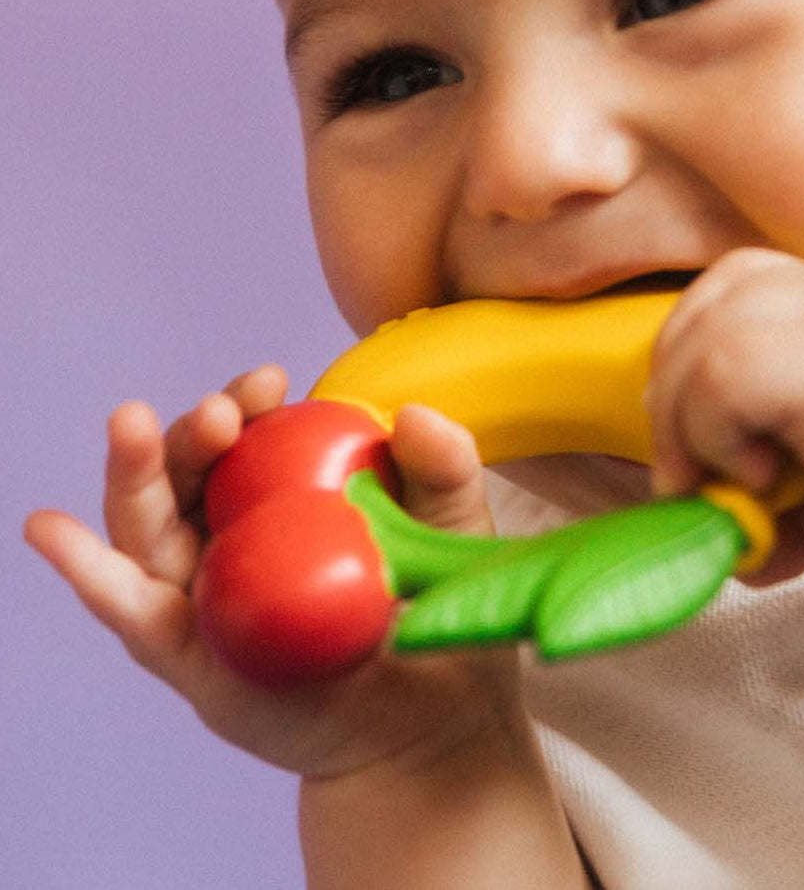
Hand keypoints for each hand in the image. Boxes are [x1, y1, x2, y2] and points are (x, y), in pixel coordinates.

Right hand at [24, 368, 522, 779]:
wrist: (432, 725)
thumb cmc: (436, 615)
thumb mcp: (451, 530)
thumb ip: (443, 467)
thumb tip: (413, 413)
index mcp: (287, 495)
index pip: (252, 437)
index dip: (248, 404)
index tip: (271, 381)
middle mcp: (234, 535)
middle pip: (191, 472)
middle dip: (195, 432)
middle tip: (221, 412)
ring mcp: (204, 593)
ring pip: (149, 525)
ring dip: (135, 472)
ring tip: (128, 423)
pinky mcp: (186, 655)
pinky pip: (131, 608)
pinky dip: (86, 569)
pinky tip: (49, 527)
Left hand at [646, 249, 803, 595]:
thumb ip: (791, 487)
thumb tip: (723, 533)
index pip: (738, 288)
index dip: (693, 358)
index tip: (695, 441)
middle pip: (710, 300)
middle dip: (670, 389)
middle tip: (685, 474)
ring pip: (704, 335)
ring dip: (683, 420)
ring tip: (720, 487)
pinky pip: (722, 372)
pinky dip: (712, 432)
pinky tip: (760, 480)